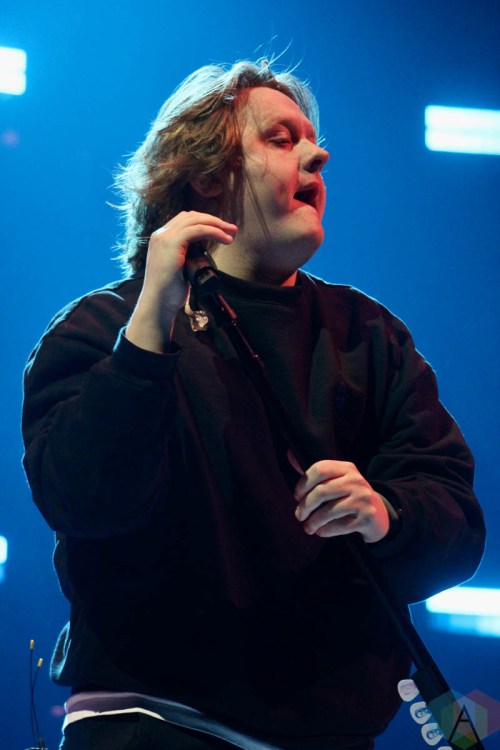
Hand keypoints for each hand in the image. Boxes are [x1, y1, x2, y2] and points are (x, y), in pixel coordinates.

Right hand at [126, 212, 237, 351]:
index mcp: (161, 239)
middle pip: (192, 216)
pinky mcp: (172, 243)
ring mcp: (165, 237)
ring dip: (217, 224)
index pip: (185, 221)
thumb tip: (201, 251)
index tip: (222, 231)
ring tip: (232, 233)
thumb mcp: (179, 268)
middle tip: (231, 230)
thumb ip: (186, 256)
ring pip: (196, 220)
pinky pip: (197, 230)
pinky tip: (224, 238)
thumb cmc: (169, 291)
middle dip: (214, 220)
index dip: (205, 222)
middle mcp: (161, 234)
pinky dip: (214, 231)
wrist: (158, 303)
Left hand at [290, 455, 389, 542]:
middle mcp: (356, 480)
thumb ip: (316, 473)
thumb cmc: (350, 497)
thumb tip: (290, 455)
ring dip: (314, 521)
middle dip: (305, 506)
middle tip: (299, 515)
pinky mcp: (366, 517)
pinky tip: (321, 532)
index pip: (320, 469)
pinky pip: (338, 526)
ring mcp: (363, 499)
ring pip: (329, 511)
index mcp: (347, 468)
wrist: (379, 515)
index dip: (304, 483)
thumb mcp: (337, 481)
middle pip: (321, 491)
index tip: (297, 496)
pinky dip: (325, 531)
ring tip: (308, 527)